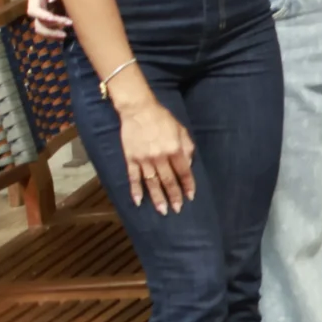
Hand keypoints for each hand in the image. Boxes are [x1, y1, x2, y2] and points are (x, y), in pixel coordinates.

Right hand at [25, 0, 72, 37]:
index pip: (33, 10)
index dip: (41, 15)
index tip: (52, 18)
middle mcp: (36, 9)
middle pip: (38, 23)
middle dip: (52, 26)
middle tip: (69, 23)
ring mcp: (41, 17)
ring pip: (42, 30)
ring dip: (53, 34)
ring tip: (65, 34)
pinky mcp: (48, 23)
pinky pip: (48, 33)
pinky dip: (55, 36)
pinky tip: (64, 36)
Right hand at [116, 95, 195, 211]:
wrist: (138, 110)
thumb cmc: (162, 119)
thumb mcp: (181, 130)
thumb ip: (187, 148)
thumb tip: (188, 166)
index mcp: (175, 149)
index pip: (184, 172)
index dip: (188, 185)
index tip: (190, 197)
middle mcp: (160, 157)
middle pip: (168, 181)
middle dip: (174, 196)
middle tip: (177, 209)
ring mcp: (144, 159)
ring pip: (152, 183)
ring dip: (157, 198)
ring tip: (162, 210)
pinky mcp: (131, 158)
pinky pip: (133, 177)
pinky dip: (135, 190)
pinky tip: (138, 201)